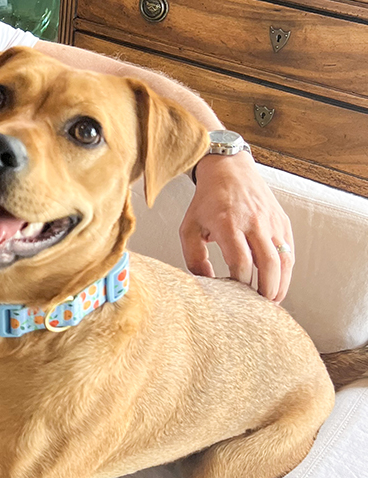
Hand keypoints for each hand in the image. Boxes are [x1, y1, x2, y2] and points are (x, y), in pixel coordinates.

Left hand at [180, 152, 293, 302]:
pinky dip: (286, 271)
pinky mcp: (282, 221)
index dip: (240, 283)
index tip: (234, 296)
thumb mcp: (189, 228)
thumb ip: (194, 258)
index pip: (240, 261)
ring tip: (272, 301)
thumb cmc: (206, 202)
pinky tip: (278, 284)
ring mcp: (272, 221)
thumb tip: (208, 283)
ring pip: (284, 259)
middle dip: (265, 290)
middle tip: (260, 308)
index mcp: (228, 223)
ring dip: (281, 284)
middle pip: (268, 263)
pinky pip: (289, 251)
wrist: (229, 169)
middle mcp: (254, 222)